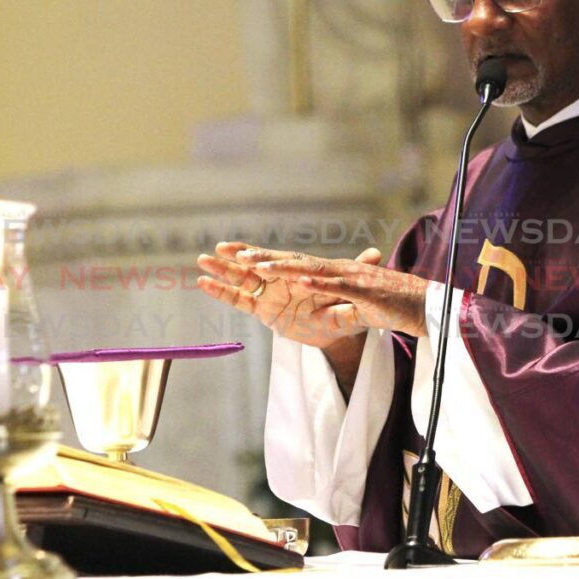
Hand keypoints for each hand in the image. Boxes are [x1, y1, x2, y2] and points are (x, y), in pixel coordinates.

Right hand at [196, 242, 383, 348]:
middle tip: (219, 249)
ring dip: (223, 270)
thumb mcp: (354, 296)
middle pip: (256, 266)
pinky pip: (239, 300)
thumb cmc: (346, 308)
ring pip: (242, 279)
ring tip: (202, 261)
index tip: (246, 255)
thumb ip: (359, 275)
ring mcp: (269, 292)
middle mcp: (282, 279)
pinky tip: (203, 283)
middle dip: (238, 258)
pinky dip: (222, 292)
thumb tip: (376, 254)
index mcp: (301, 273)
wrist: (338, 330)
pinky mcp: (262, 309)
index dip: (264, 260)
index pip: (280, 265)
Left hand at [247, 248, 429, 337]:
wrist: (420, 307)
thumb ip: (333, 300)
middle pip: (288, 263)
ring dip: (281, 267)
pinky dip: (318, 284)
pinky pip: (336, 288)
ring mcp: (346, 280)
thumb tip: (316, 302)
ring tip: (254, 264)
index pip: (287, 265)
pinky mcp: (362, 292)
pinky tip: (298, 281)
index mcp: (326, 275)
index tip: (230, 252)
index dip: (259, 258)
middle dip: (257, 258)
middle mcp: (332, 272)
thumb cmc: (386, 305)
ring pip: (306, 270)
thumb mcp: (350, 306)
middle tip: (226, 252)